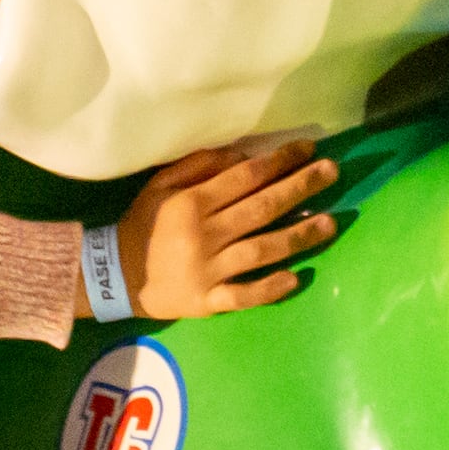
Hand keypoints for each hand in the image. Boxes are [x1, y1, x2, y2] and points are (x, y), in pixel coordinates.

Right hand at [116, 135, 335, 318]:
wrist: (116, 275)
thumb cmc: (144, 224)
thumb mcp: (160, 184)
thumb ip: (199, 165)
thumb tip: (243, 153)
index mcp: (192, 202)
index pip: (245, 176)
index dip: (279, 160)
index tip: (308, 149)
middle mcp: (204, 234)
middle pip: (261, 208)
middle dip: (299, 188)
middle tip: (332, 172)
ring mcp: (207, 270)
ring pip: (260, 249)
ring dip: (298, 236)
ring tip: (330, 222)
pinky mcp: (208, 300)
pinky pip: (244, 295)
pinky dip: (269, 288)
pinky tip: (296, 278)